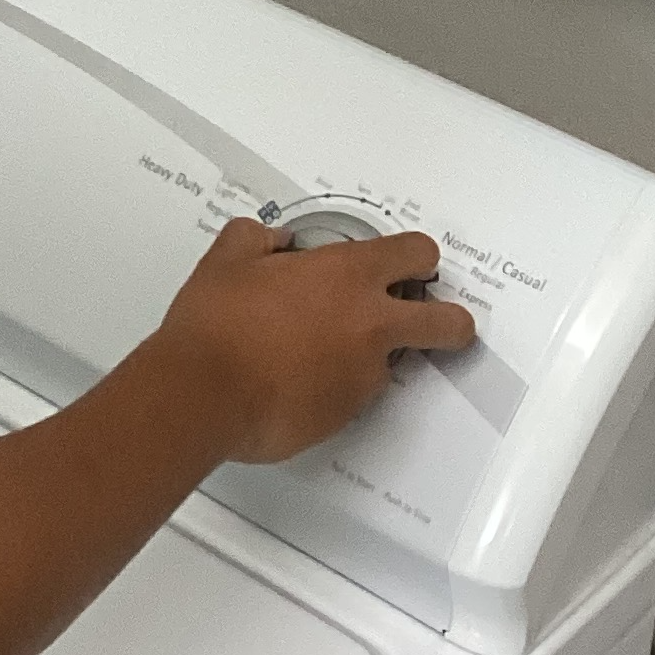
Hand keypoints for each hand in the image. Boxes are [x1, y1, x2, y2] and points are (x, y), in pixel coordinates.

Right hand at [150, 216, 478, 466]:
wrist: (203, 393)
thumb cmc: (216, 327)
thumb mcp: (228, 260)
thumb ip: (257, 240)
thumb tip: (270, 239)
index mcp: (348, 275)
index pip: (417, 253)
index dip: (418, 257)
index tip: (411, 263)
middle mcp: (370, 325)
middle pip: (450, 323)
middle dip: (451, 322)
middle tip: (433, 321)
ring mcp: (362, 375)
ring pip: (396, 363)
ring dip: (373, 357)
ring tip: (322, 354)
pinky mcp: (345, 415)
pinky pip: (355, 396)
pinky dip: (336, 388)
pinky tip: (297, 382)